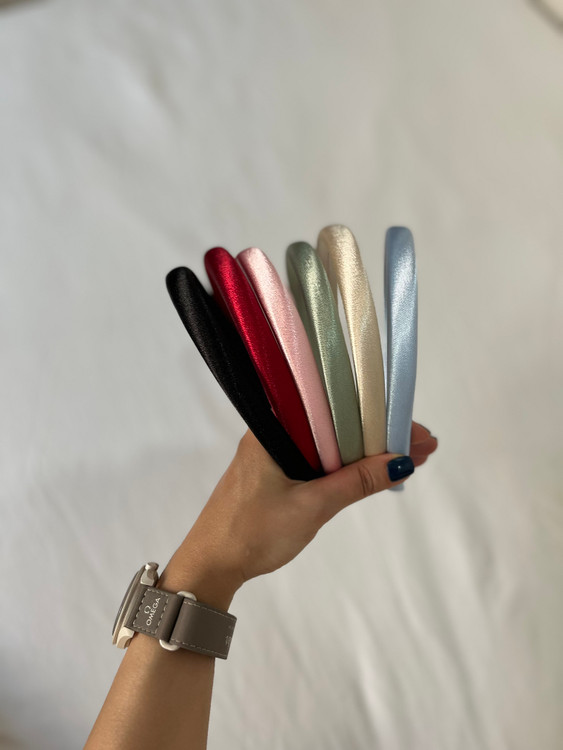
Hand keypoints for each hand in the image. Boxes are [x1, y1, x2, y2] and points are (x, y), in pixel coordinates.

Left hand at [168, 422, 437, 596]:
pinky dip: (347, 463)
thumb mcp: (312, 506)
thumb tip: (402, 461)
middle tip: (423, 443)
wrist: (209, 564)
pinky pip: (319, 458)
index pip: (335, 407)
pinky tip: (374, 469)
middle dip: (380, 432)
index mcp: (275, 427)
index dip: (378, 414)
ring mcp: (274, 452)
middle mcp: (274, 431)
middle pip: (336, 421)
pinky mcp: (276, 472)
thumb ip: (356, 482)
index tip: (414, 426)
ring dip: (366, 449)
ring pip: (330, 442)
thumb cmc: (254, 532)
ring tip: (411, 455)